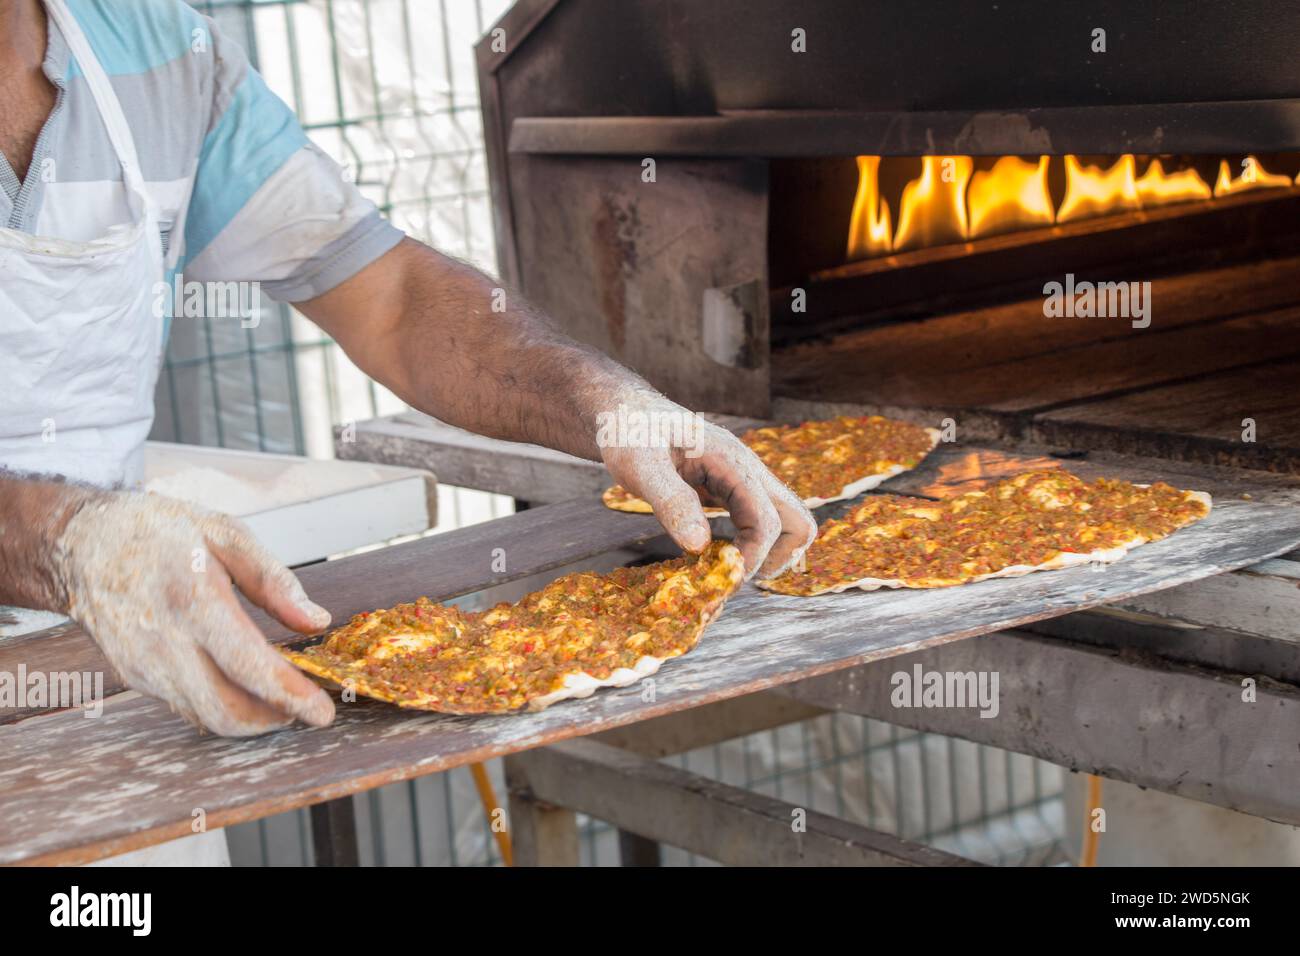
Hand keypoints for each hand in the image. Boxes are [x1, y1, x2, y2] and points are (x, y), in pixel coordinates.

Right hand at [50, 491, 334, 735]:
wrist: (81, 543)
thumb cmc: (159, 532)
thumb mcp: (225, 534)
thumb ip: (273, 580)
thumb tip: (316, 620)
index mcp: (192, 600)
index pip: (247, 664)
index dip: (288, 694)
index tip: (322, 712)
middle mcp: (163, 642)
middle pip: (226, 710)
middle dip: (274, 719)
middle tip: (308, 709)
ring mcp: (143, 665)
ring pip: (206, 717)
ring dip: (251, 719)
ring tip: (283, 698)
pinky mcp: (134, 677)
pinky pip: (187, 706)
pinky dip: (223, 706)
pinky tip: (246, 687)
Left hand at [598, 389, 815, 578]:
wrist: (629, 412)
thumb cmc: (632, 434)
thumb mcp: (642, 467)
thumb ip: (671, 502)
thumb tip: (699, 546)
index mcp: (732, 462)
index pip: (766, 519)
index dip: (751, 556)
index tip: (721, 578)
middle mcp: (748, 470)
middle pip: (798, 519)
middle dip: (778, 557)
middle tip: (736, 577)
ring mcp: (744, 480)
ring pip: (785, 521)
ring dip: (768, 552)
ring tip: (729, 570)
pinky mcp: (732, 489)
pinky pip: (759, 519)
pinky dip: (750, 543)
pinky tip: (716, 556)